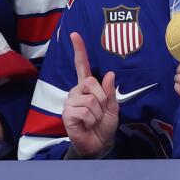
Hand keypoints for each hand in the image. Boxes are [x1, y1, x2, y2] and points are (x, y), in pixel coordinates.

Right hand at [63, 31, 118, 156]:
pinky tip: (86, 124)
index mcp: (87, 87)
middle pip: (91, 83)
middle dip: (103, 99)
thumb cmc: (103, 126)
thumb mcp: (113, 108)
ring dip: (98, 113)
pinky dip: (91, 120)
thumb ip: (110, 92)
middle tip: (100, 112)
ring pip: (90, 99)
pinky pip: (84, 111)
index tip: (75, 34)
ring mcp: (70, 102)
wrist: (98, 145)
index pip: (81, 66)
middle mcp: (76, 91)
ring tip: (93, 120)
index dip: (79, 50)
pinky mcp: (66, 113)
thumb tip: (108, 73)